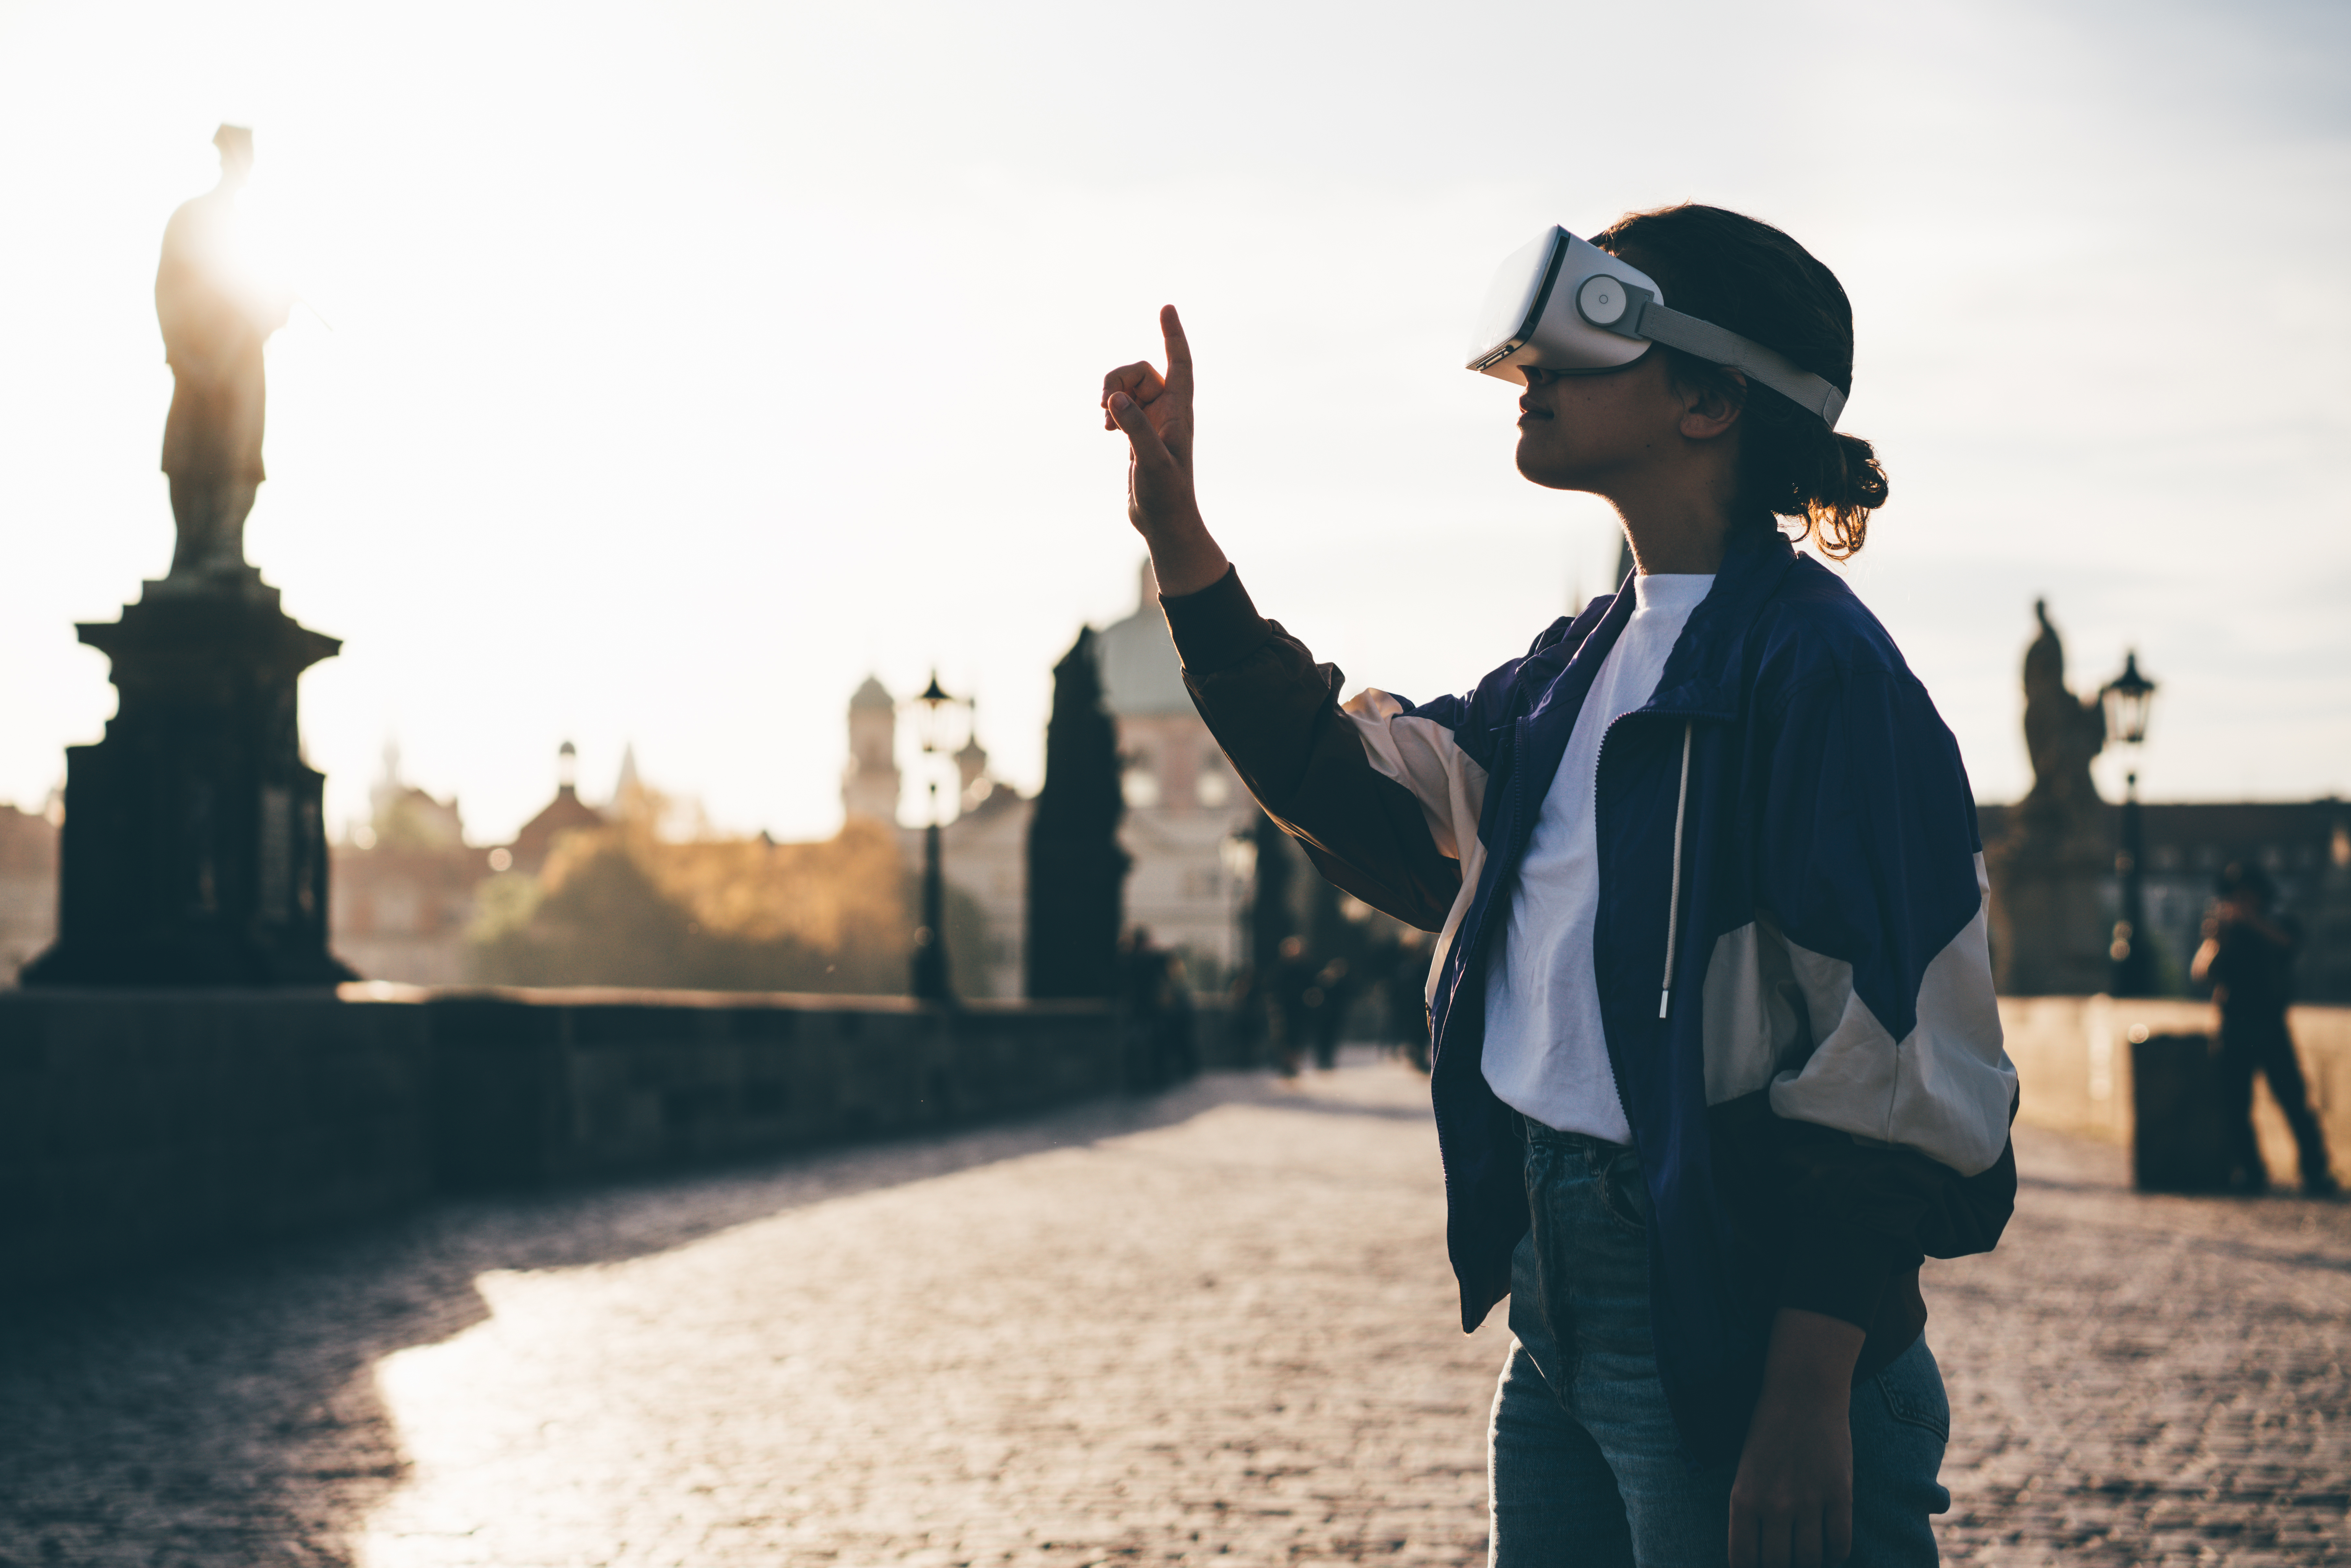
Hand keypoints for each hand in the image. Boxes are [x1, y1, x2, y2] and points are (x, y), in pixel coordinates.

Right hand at [1101, 305, 1226, 594]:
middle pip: (1141, 371)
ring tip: (1105, 423)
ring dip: (1111, 395)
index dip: (1173, 334)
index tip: (1167, 307)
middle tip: (1104, 407)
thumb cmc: (1166, 495)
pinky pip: (1121, 406)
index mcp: (1179, 411)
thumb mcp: (1151, 462)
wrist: (1164, 523)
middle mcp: (1168, 411)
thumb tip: (1115, 400)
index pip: (1179, 362)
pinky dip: (1110, 411)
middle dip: (1118, 379)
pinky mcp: (1139, 435)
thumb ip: (1135, 429)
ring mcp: (1152, 422)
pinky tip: (1106, 430)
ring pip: (1127, 388)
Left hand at [1729, 1309, 1863, 1567]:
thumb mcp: (1746, 1472)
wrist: (1802, 1391)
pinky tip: (1831, 1546)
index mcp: (1743, 1499)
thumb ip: (1751, 1512)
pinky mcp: (1840, 1495)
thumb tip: (1759, 1553)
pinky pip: (1841, 1543)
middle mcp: (1774, 1506)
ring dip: (1810, 1562)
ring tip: (1808, 1555)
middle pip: (1779, 1566)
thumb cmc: (1768, 1431)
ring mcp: (1809, 1502)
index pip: (1743, 1560)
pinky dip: (1836, 1552)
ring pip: (1812, 1560)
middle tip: (1785, 1560)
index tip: (1758, 1567)